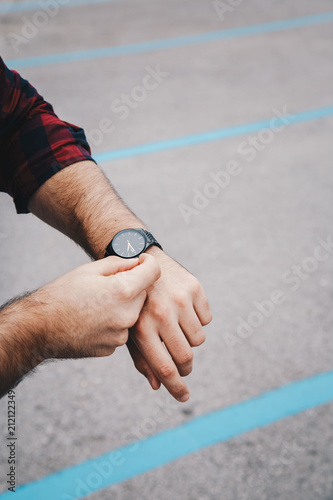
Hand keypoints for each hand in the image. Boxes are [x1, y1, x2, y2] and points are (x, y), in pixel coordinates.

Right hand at [37, 253, 160, 358]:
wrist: (37, 329)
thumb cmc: (61, 294)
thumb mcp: (89, 270)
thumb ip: (119, 264)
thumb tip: (138, 262)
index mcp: (123, 291)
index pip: (154, 272)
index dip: (147, 263)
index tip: (140, 262)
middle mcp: (127, 316)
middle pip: (144, 294)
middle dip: (133, 286)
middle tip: (108, 284)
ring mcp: (120, 335)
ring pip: (133, 313)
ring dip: (123, 306)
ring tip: (96, 303)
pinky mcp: (112, 348)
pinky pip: (121, 329)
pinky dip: (113, 322)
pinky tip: (92, 319)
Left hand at [127, 249, 211, 402]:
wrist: (138, 259)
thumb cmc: (133, 302)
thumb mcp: (130, 328)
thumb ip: (142, 358)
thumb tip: (158, 386)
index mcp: (142, 328)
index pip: (164, 368)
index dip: (176, 388)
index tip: (184, 397)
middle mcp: (162, 314)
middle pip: (185, 356)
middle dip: (185, 367)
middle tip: (183, 366)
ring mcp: (180, 300)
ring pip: (198, 339)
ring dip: (190, 339)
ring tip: (177, 328)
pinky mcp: (194, 288)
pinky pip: (206, 319)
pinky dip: (197, 319)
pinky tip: (182, 309)